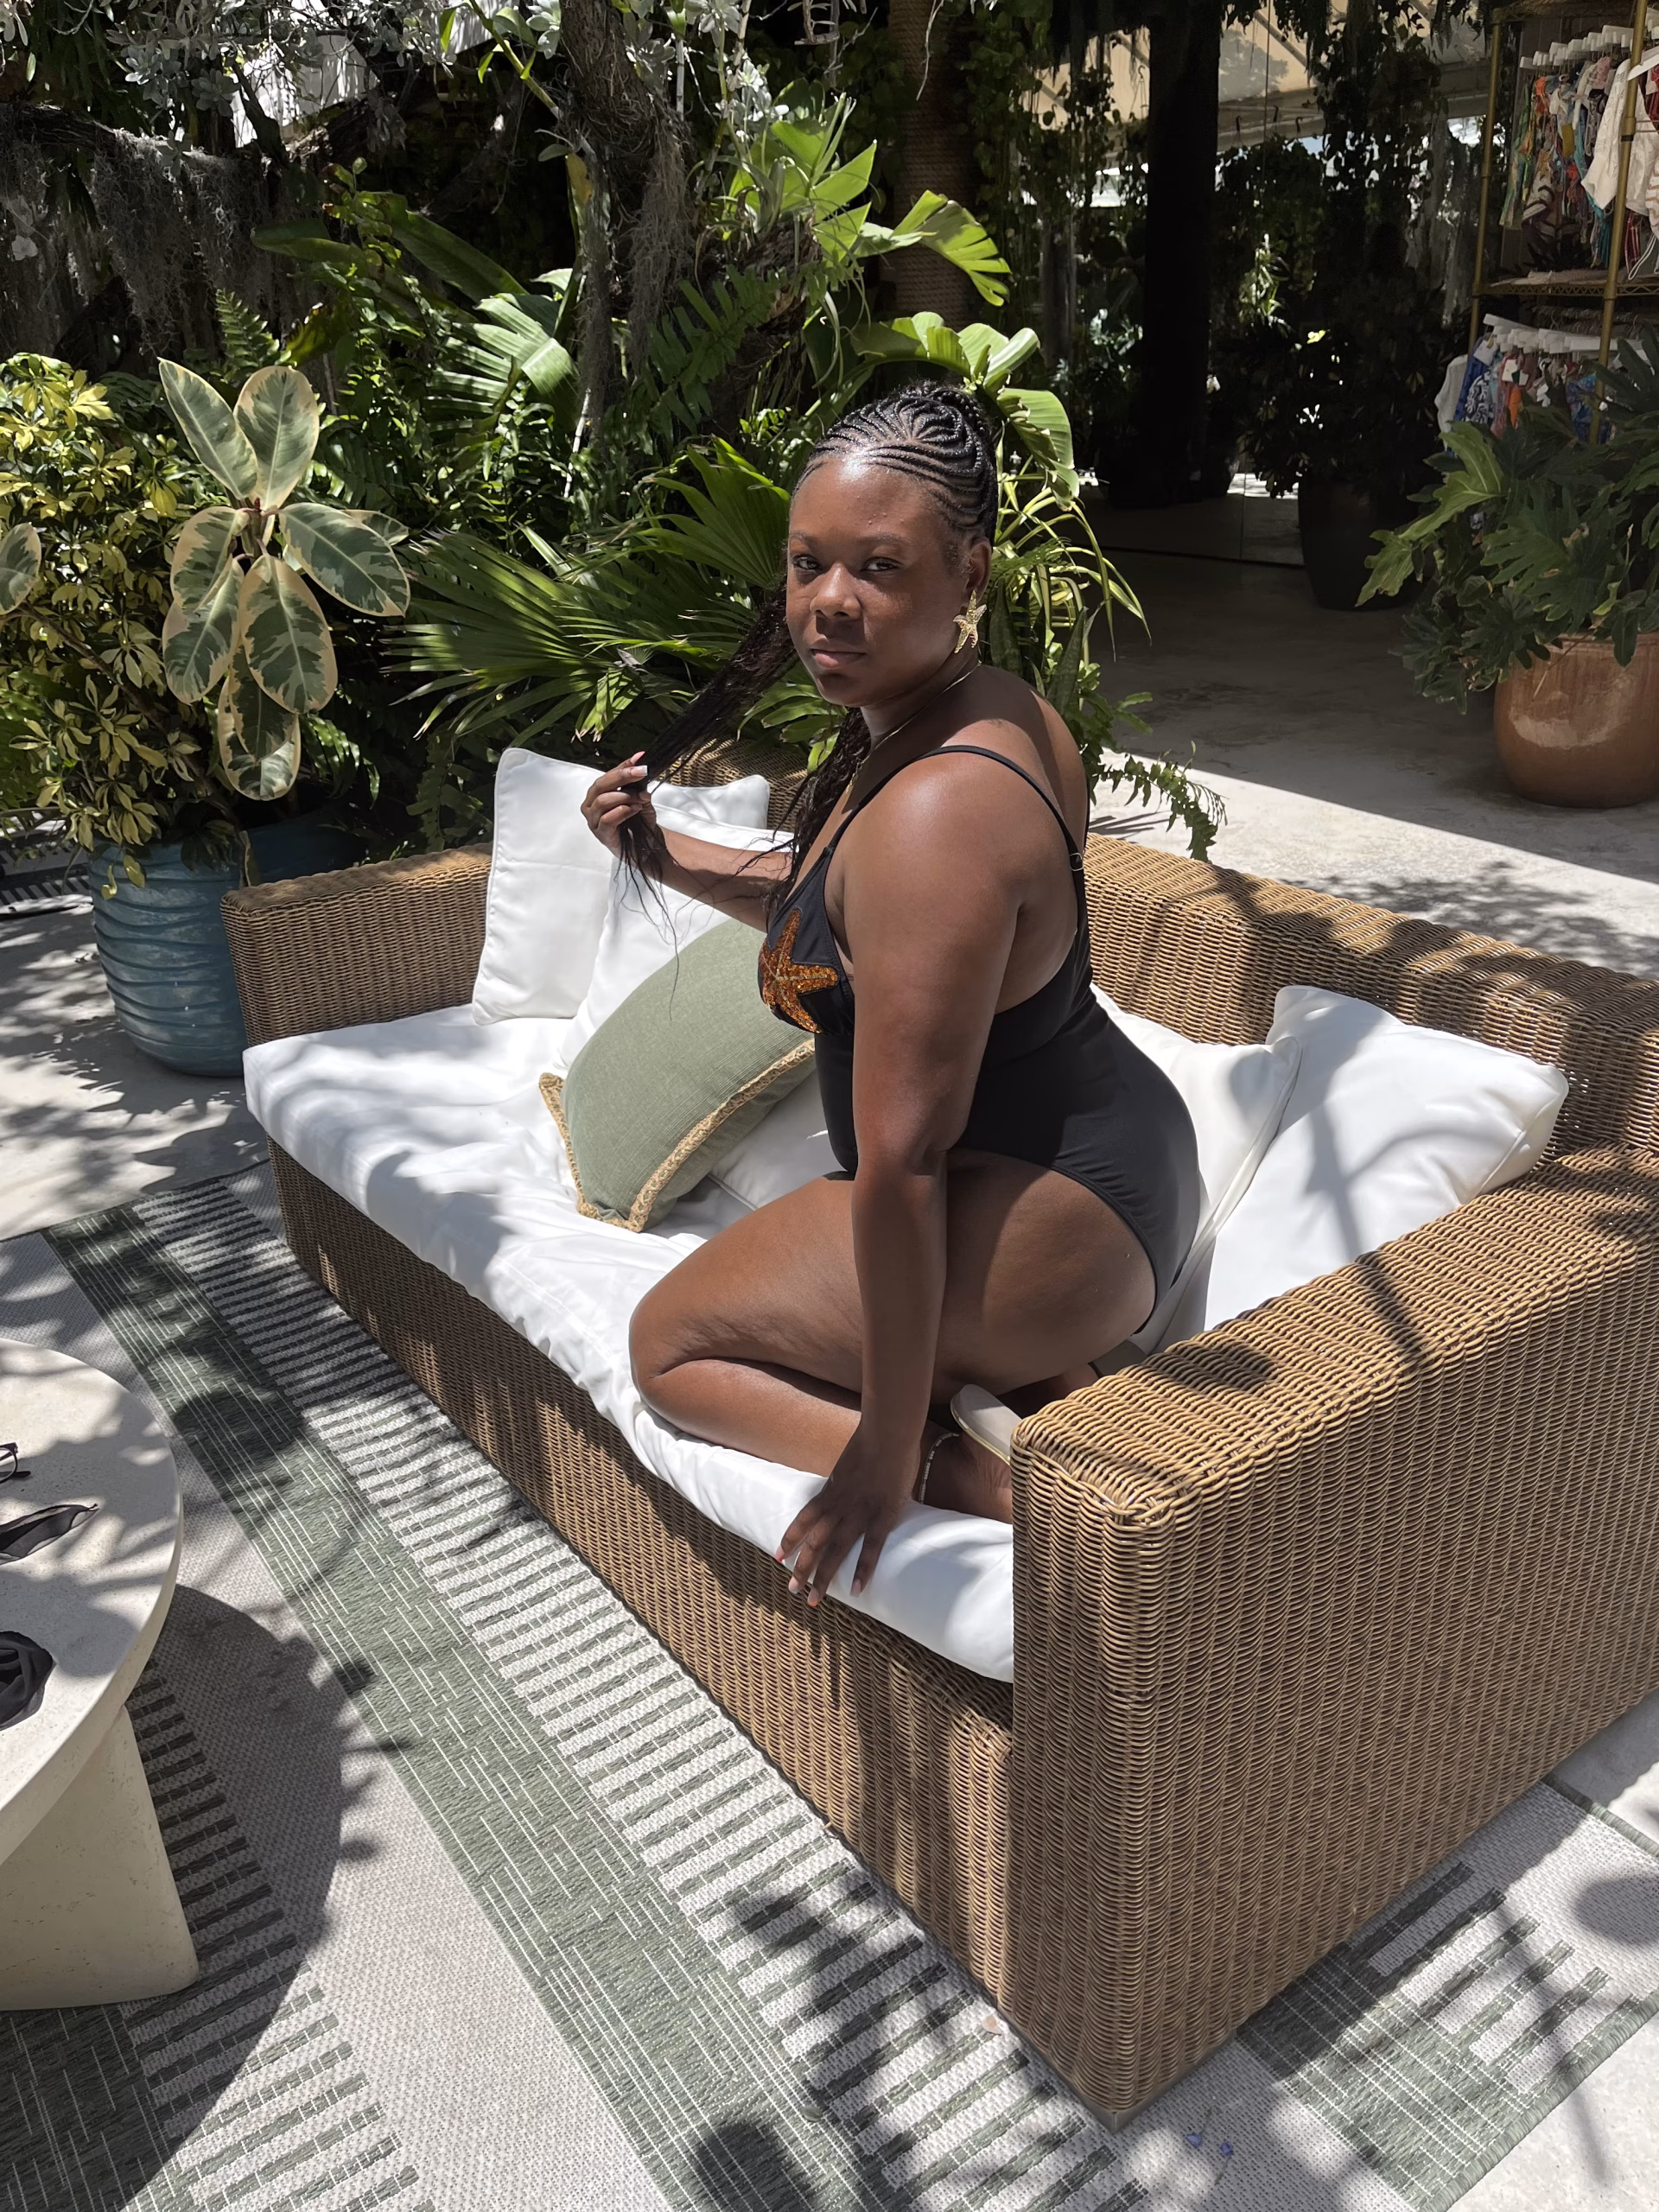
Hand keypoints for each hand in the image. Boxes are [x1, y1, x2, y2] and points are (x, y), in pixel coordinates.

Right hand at [582, 755, 653, 855]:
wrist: (645, 846)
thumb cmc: (638, 821)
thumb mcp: (639, 797)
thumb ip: (637, 782)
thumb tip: (640, 761)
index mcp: (597, 793)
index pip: (608, 775)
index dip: (623, 766)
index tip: (640, 759)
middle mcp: (590, 805)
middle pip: (600, 785)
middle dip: (622, 777)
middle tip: (641, 773)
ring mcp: (593, 820)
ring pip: (602, 801)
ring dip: (625, 796)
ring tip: (641, 798)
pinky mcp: (600, 834)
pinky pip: (606, 819)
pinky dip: (622, 811)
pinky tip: (635, 810)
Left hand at [776, 1425, 915, 1605]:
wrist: (888, 1431)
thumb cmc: (873, 1440)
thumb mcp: (850, 1463)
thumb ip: (848, 1480)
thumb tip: (851, 1485)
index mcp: (830, 1491)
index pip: (803, 1519)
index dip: (789, 1539)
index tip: (778, 1557)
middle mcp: (839, 1505)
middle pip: (814, 1542)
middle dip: (801, 1567)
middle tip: (792, 1589)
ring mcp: (860, 1512)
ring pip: (835, 1551)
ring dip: (822, 1577)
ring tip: (813, 1600)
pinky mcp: (883, 1515)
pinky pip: (871, 1548)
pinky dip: (862, 1570)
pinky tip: (856, 1591)